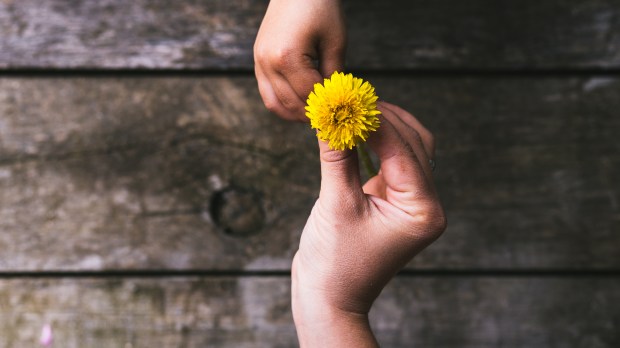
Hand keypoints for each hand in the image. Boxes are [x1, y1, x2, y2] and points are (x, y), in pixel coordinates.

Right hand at [254, 0, 345, 120]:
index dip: (326, 108)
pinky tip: (300, 105)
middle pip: (291, 104)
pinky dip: (283, 103)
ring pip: (275, 104)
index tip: (341, 116)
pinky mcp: (257, 60)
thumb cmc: (320, 8)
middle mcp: (268, 62)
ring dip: (295, 115)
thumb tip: (336, 102)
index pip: (309, 95)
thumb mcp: (335, 42)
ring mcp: (259, 62)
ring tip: (314, 116)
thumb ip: (334, 75)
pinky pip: (267, 93)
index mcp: (287, 57)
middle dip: (311, 115)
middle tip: (329, 121)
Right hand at [292, 102, 446, 346]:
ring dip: (383, 126)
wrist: (330, 298)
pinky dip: (376, 143)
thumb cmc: (335, 263)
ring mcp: (414, 203)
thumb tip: (332, 112)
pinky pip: (393, 162)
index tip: (350, 96)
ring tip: (354, 107)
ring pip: (407, 148)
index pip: (402, 149)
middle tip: (352, 96)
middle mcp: (426, 205)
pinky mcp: (396, 202)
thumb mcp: (335, 204)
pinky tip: (356, 129)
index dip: (375, 119)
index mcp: (423, 210)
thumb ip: (337, 155)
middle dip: (383, 117)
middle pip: (414, 143)